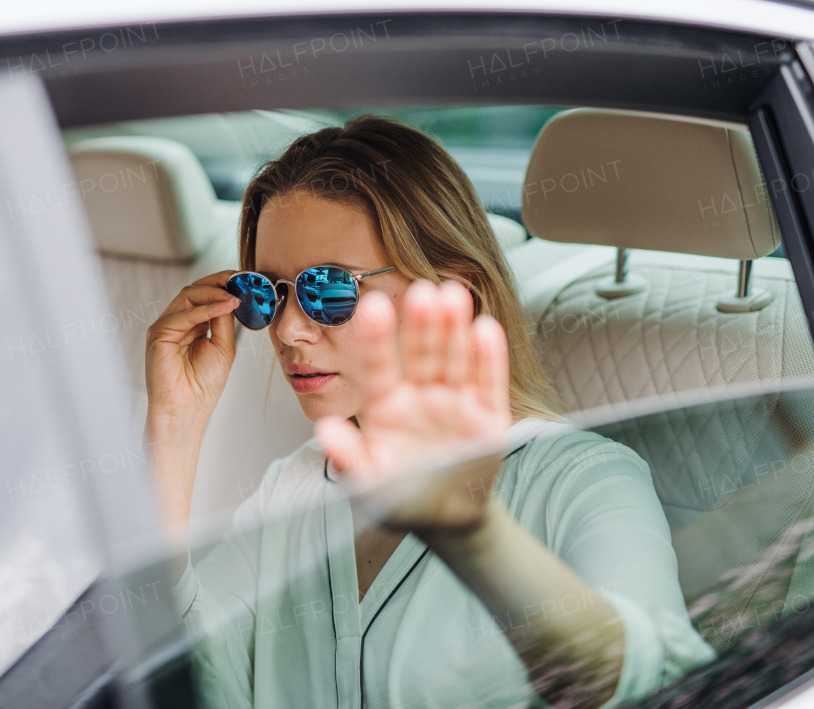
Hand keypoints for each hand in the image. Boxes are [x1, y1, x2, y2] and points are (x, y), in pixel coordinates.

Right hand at [145, 270, 239, 427]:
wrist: (186, 409)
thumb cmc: (202, 385)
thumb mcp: (223, 346)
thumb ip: (223, 321)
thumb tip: (231, 297)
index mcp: (191, 325)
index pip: (205, 296)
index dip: (223, 285)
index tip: (245, 280)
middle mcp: (176, 322)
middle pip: (195, 290)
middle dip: (219, 282)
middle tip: (241, 279)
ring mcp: (166, 326)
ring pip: (188, 295)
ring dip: (214, 292)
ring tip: (236, 294)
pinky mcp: (159, 333)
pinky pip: (184, 314)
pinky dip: (207, 308)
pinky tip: (225, 305)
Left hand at [315, 279, 511, 532]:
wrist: (444, 522)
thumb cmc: (400, 500)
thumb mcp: (368, 483)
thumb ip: (347, 456)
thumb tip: (325, 429)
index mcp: (385, 407)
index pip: (378, 366)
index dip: (376, 338)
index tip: (372, 306)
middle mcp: (419, 397)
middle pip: (420, 353)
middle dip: (421, 323)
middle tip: (420, 291)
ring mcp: (454, 404)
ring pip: (453, 359)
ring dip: (454, 328)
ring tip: (452, 295)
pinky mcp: (487, 417)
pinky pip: (488, 384)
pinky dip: (488, 358)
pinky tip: (485, 329)